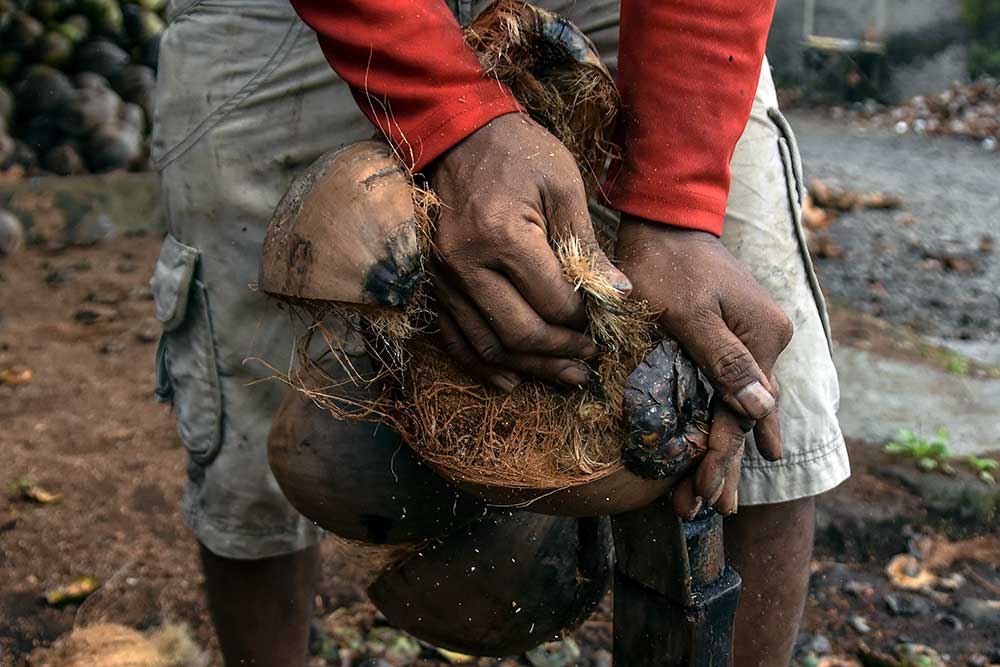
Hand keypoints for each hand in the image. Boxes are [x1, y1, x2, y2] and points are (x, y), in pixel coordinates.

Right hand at [428, 113, 629, 390]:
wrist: (455, 133)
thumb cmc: (516, 152)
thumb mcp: (563, 187)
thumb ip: (587, 246)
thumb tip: (618, 295)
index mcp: (502, 235)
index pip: (551, 302)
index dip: (582, 321)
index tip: (600, 321)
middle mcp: (464, 263)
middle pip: (518, 333)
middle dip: (560, 353)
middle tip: (589, 361)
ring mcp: (441, 277)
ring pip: (487, 345)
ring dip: (529, 369)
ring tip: (564, 376)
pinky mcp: (431, 283)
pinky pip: (454, 337)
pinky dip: (483, 365)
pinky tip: (512, 380)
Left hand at [616, 216, 792, 516]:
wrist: (666, 220)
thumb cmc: (668, 264)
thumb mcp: (690, 313)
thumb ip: (724, 360)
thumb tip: (763, 409)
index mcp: (764, 338)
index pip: (741, 413)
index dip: (721, 458)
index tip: (703, 497)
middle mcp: (768, 343)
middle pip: (744, 417)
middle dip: (722, 465)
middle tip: (707, 511)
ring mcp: (753, 340)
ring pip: (738, 407)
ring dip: (724, 450)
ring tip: (714, 497)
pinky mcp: (734, 337)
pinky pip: (729, 389)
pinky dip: (721, 420)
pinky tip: (738, 447)